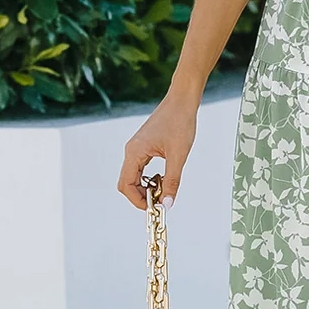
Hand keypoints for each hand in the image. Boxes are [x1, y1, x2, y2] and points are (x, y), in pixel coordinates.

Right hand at [117, 90, 197, 209]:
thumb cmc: (180, 123)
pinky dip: (149, 177)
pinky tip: (164, 178)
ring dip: (146, 186)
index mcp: (134, 152)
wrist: (182, 101)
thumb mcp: (178, 156)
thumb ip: (172, 181)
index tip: (153, 207)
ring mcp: (136, 148)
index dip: (137, 200)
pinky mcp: (144, 146)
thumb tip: (167, 204)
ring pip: (134, 175)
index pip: (126, 185)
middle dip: (141, 195)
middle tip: (161, 200)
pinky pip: (140, 167)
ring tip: (164, 189)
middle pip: (127, 182)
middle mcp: (131, 150)